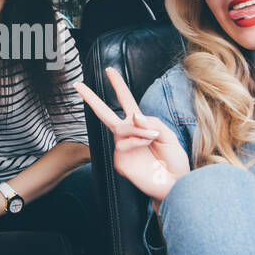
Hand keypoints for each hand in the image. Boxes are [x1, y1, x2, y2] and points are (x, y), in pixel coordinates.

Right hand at [74, 67, 189, 202]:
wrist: (175, 184)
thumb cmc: (174, 161)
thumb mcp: (168, 135)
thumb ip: (153, 122)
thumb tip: (133, 116)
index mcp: (141, 125)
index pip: (126, 102)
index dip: (118, 86)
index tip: (109, 70)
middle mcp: (128, 135)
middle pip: (105, 114)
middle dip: (91, 99)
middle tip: (78, 85)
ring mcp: (122, 149)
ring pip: (121, 128)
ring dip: (139, 130)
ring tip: (152, 138)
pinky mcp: (120, 162)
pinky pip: (123, 144)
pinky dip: (136, 141)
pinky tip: (146, 146)